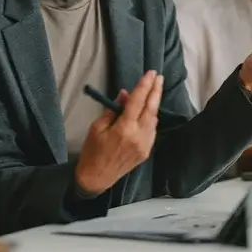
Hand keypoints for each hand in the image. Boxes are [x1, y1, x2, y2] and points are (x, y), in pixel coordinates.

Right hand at [75, 70, 163, 194]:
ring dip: (154, 104)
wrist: (96, 178)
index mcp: (124, 128)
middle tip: (158, 77)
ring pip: (154, 119)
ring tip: (153, 91)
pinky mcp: (146, 152)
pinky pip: (152, 130)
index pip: (137, 101)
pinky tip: (147, 112)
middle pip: (151, 108)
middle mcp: (138, 136)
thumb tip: (125, 95)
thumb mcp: (97, 127)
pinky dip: (151, 118)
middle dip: (156, 91)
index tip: (150, 73)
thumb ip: (113, 110)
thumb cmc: (92, 151)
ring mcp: (145, 145)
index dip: (144, 85)